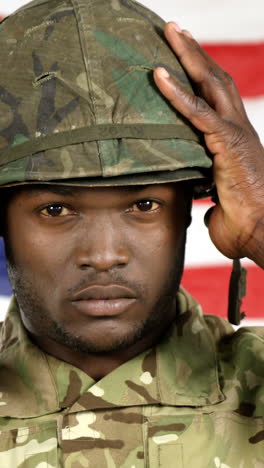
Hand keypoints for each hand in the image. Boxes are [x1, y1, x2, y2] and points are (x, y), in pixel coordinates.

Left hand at [154, 22, 263, 267]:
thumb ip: (208, 189)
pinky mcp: (228, 143)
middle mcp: (237, 128)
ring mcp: (235, 133)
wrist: (260, 231)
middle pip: (215, 80)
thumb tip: (200, 199)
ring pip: (211, 85)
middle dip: (194, 53)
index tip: (180, 57)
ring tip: (170, 32)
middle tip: (173, 30)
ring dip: (189, 57)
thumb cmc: (242, 219)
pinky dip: (178, 94)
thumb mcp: (218, 197)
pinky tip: (159, 75)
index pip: (216, 98)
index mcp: (234, 138)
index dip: (199, 75)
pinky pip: (199, 113)